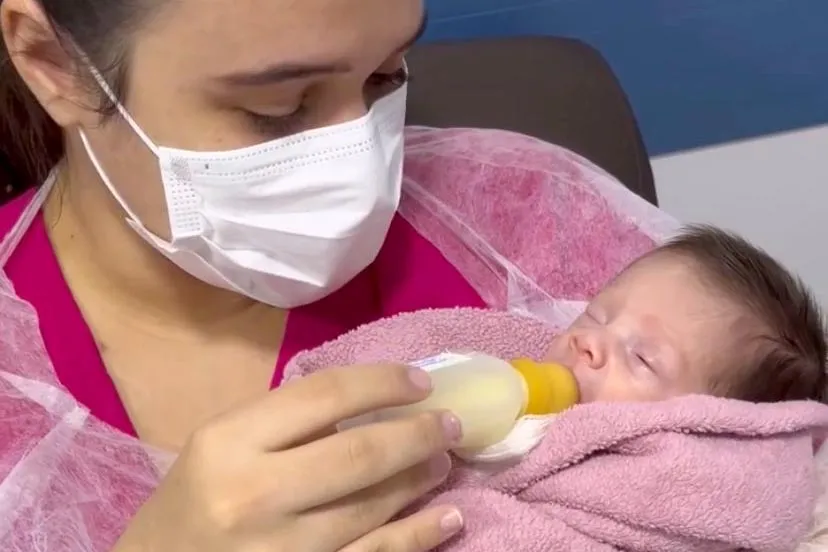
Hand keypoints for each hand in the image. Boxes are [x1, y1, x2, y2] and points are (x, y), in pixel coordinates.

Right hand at [114, 363, 463, 551]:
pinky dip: (419, 537)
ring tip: (443, 461)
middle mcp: (253, 494)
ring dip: (419, 480)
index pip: (324, 396)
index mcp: (228, 442)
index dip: (383, 383)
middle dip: (417, 434)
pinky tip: (450, 518)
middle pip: (358, 455)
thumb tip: (374, 406)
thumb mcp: (222, 444)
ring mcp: (280, 549)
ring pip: (371, 509)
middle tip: (450, 424)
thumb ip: (287, 421)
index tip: (421, 381)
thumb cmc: (191, 500)